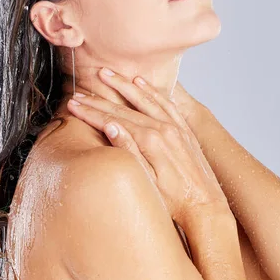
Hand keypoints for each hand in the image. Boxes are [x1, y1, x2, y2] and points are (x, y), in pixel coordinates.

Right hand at [66, 68, 229, 226]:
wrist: (205, 206)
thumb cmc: (174, 201)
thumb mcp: (147, 181)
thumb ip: (129, 151)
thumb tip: (110, 127)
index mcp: (151, 141)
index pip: (113, 121)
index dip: (91, 113)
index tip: (74, 105)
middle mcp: (164, 129)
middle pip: (125, 109)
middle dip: (99, 100)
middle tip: (79, 93)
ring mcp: (175, 127)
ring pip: (145, 99)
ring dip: (124, 85)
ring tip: (106, 74)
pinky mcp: (184, 130)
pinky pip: (165, 103)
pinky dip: (151, 91)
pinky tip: (140, 82)